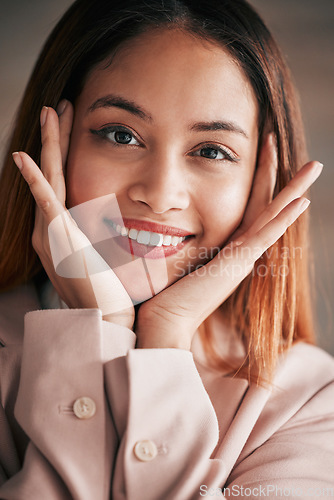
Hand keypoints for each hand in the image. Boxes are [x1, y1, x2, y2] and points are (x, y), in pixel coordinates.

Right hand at [12, 102, 133, 328]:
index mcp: (63, 230)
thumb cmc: (114, 292)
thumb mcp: (109, 254)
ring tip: (51, 111)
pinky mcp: (57, 239)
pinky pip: (44, 203)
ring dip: (49, 144)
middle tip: (59, 107)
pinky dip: (34, 180)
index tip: (72, 127)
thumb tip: (132, 219)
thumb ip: (110, 232)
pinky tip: (23, 157)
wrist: (107, 319)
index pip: (62, 181)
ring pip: (49, 177)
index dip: (64, 152)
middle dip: (56, 138)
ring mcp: (50, 233)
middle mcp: (50, 229)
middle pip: (53, 172)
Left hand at [135, 135, 322, 349]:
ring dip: (294, 190)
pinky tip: (301, 201)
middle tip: (282, 143)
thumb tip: (161, 219)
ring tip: (314, 167)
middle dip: (276, 173)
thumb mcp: (175, 255)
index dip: (257, 178)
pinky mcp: (238, 264)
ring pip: (273, 215)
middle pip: (265, 204)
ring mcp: (242, 257)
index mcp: (227, 246)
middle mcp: (240, 250)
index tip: (261, 151)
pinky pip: (265, 235)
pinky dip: (283, 219)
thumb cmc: (164, 293)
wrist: (165, 322)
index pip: (248, 205)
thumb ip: (179, 237)